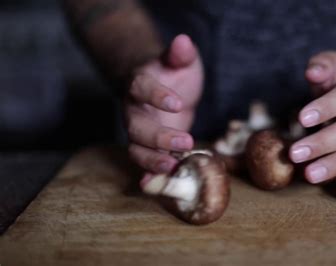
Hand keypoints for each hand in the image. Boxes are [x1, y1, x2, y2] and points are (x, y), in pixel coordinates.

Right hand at [125, 34, 203, 176]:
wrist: (165, 91)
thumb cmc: (173, 75)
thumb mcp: (181, 62)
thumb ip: (180, 54)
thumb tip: (183, 40)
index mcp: (139, 84)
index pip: (141, 87)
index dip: (156, 95)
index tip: (177, 102)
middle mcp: (133, 110)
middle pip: (137, 126)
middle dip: (159, 136)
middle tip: (185, 141)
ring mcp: (138, 132)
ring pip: (137, 149)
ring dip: (153, 160)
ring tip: (173, 166)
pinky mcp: (147, 148)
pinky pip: (143, 163)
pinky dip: (148, 175)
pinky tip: (154, 185)